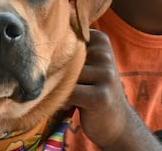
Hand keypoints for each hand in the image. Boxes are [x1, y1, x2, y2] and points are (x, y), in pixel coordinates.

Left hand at [67, 30, 161, 149]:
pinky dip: (65, 101)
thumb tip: (44, 49)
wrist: (117, 122)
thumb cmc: (93, 88)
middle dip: (60, 75)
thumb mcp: (85, 63)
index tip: (72, 69)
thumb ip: (69, 50)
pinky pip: (69, 93)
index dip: (60, 57)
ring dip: (62, 89)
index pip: (63, 40)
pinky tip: (74, 105)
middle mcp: (105, 54)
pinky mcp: (101, 96)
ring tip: (74, 96)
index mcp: (100, 40)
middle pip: (63, 59)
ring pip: (65, 76)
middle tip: (72, 86)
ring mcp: (106, 75)